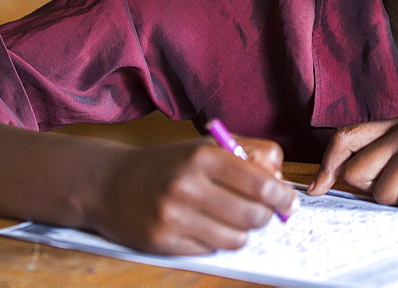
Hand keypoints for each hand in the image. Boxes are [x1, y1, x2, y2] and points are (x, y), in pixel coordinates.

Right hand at [91, 136, 297, 254]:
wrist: (109, 183)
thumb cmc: (168, 164)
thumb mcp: (206, 146)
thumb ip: (250, 154)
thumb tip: (281, 182)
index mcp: (203, 157)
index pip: (261, 184)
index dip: (282, 197)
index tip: (288, 201)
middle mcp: (187, 186)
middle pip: (253, 215)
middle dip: (264, 216)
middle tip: (260, 212)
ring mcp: (173, 217)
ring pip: (236, 239)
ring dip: (242, 232)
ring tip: (232, 219)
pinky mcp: (162, 243)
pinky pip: (210, 250)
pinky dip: (215, 241)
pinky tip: (203, 226)